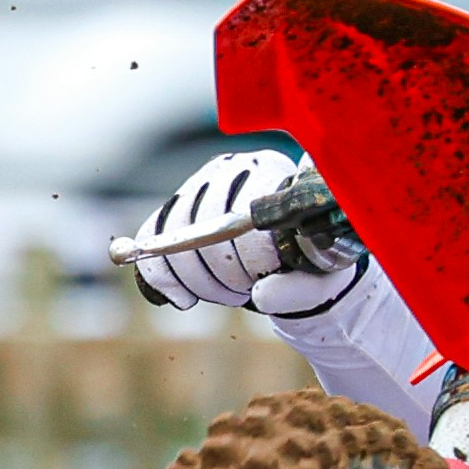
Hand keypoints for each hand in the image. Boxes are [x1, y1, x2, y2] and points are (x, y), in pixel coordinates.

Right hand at [114, 144, 349, 312]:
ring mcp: (203, 184)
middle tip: (242, 293)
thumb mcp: (316, 281)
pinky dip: (161, 275)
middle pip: (204, 223)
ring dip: (198, 280)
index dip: (248, 259)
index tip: (260, 283)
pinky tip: (182, 298)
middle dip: (221, 273)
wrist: (291, 260)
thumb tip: (263, 293)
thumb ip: (297, 289)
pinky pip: (152, 237)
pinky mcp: (178, 205)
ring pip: (175, 233)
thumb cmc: (306, 266)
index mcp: (274, 175)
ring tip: (227, 292)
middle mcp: (234, 169)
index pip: (244, 215)